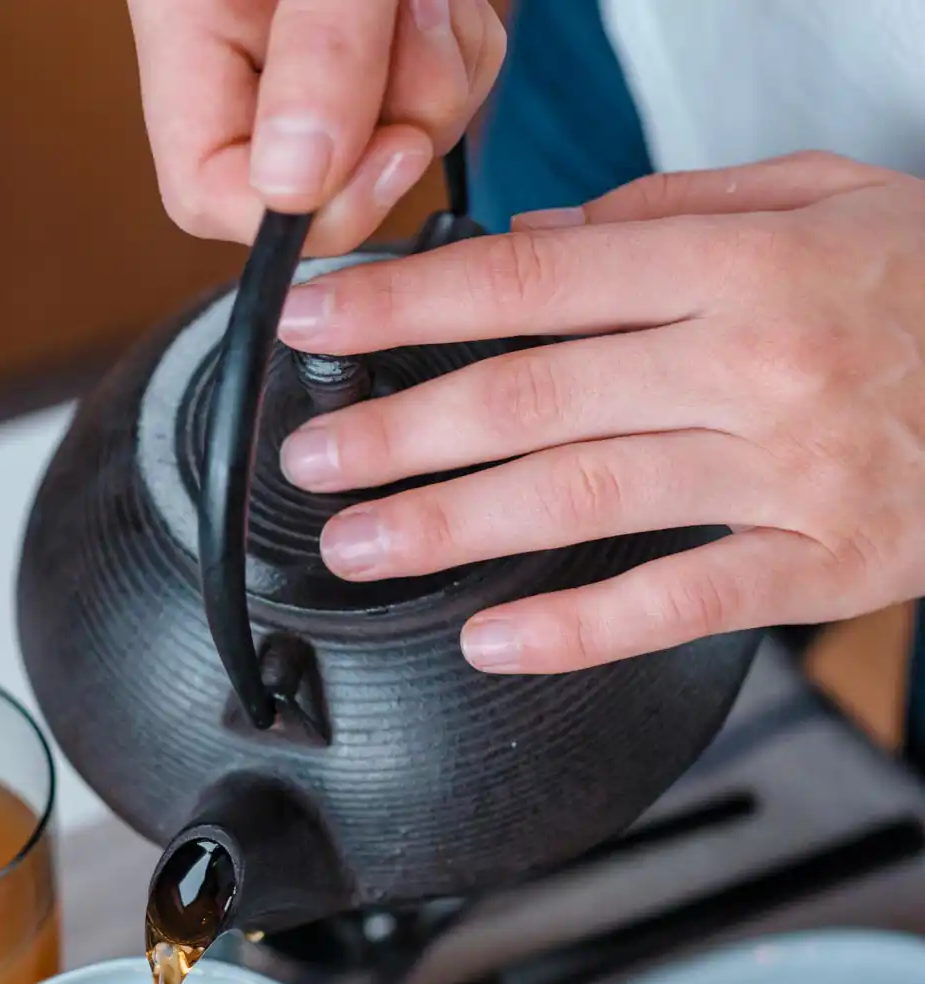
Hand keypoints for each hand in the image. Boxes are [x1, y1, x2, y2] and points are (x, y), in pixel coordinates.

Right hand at [126, 0, 503, 253]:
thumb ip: (318, 52)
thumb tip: (293, 185)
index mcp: (192, 32)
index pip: (211, 195)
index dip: (300, 213)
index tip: (384, 153)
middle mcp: (253, 60)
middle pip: (323, 184)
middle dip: (398, 123)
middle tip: (412, 25)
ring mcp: (324, 61)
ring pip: (399, 140)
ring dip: (443, 77)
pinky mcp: (386, 47)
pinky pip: (444, 97)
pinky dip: (464, 52)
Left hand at [276, 152, 924, 671]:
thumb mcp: (826, 195)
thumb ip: (677, 206)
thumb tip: (545, 233)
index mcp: (740, 263)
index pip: (534, 280)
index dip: (408, 306)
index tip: (320, 326)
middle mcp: (751, 363)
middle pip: (535, 396)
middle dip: (400, 432)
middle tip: (308, 464)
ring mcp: (786, 471)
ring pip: (586, 499)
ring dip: (455, 526)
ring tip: (362, 545)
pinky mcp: (817, 566)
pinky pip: (679, 603)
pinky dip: (581, 627)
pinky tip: (494, 639)